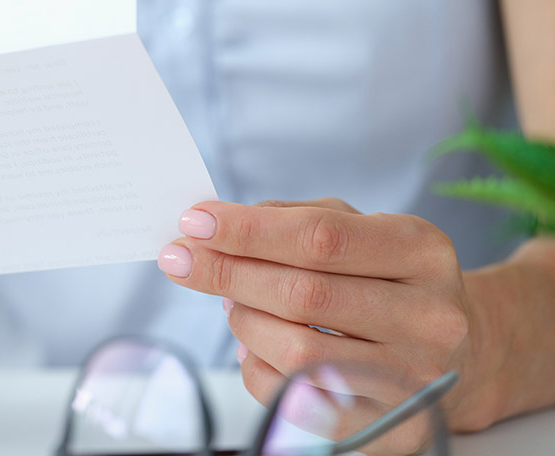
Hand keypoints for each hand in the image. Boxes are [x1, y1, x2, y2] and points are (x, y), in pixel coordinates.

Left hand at [157, 199, 504, 447]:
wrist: (462, 350)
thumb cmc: (390, 279)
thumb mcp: (361, 229)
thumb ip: (293, 219)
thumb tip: (213, 225)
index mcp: (422, 252)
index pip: (320, 238)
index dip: (247, 230)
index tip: (194, 223)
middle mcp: (430, 318)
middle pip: (304, 294)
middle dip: (227, 272)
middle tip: (181, 260)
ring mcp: (413, 379)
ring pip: (297, 349)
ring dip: (242, 319)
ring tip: (230, 299)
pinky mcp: (390, 426)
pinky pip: (296, 397)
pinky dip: (257, 364)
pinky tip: (254, 340)